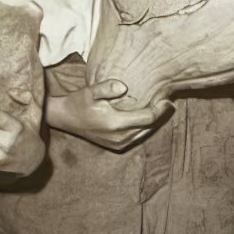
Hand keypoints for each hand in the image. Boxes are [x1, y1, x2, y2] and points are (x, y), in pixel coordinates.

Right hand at [46, 79, 172, 150]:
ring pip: (145, 133)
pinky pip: (137, 137)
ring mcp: (118, 144)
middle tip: (167, 101)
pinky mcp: (116, 146)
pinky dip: (144, 128)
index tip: (168, 100)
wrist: (65, 118)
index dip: (160, 109)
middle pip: (149, 127)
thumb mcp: (90, 91)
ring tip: (159, 108)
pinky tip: (144, 117)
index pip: (147, 118)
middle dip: (159, 115)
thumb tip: (124, 87)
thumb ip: (106, 88)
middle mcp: (119, 137)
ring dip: (153, 122)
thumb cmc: (79, 102)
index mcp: (115, 123)